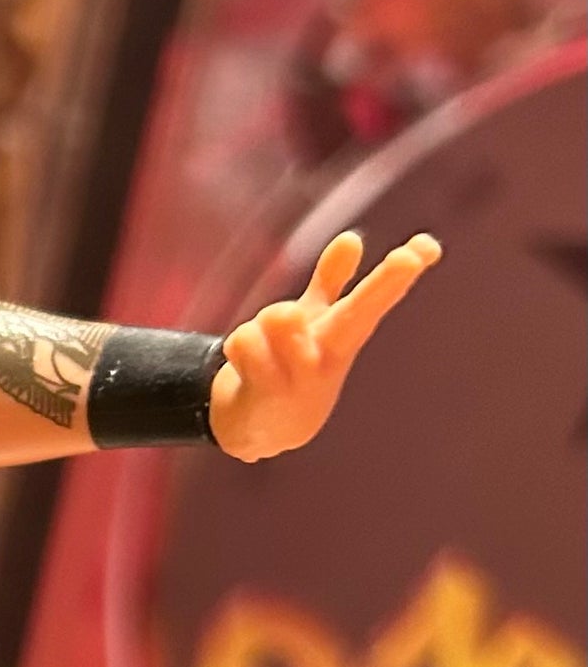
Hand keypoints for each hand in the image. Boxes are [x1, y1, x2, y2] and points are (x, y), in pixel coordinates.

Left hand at [210, 229, 440, 462]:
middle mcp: (330, 355)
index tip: (426, 248)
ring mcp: (302, 378)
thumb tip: (352, 238)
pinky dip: (239, 346)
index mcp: (344, 335)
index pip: (375, 299)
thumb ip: (331, 279)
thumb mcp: (314, 320)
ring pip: (280, 317)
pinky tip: (247, 369)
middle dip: (381, 285)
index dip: (397, 274)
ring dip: (264, 324)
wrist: (263, 429)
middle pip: (356, 315)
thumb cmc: (293, 365)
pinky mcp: (268, 394)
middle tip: (407, 258)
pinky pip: (245, 340)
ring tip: (266, 347)